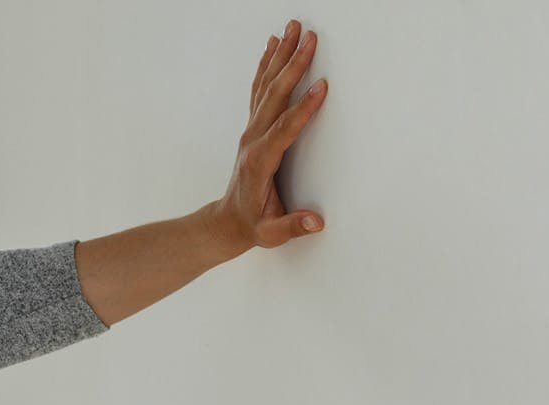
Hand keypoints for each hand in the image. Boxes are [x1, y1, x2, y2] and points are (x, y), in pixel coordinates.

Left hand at [210, 19, 328, 252]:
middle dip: (293, 65)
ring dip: (281, 56)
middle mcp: (252, 141)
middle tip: (310, 37)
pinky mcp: (253, 128)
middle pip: (274, 97)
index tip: (321, 86)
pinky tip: (273, 45)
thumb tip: (316, 223)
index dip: (303, 108)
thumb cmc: (252, 226)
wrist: (226, 223)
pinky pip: (259, 90)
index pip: (284, 130)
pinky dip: (266, 66)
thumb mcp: (271, 233)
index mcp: (259, 162)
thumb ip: (292, 226)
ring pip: (266, 87)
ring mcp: (250, 131)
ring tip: (294, 28)